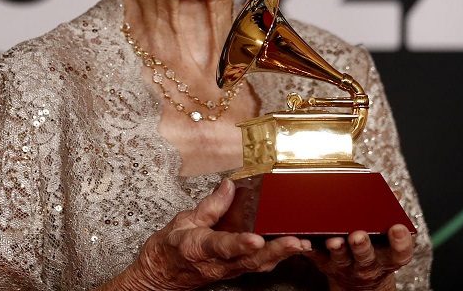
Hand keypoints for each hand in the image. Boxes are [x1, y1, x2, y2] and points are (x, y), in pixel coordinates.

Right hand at [104, 178, 308, 290]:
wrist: (159, 276)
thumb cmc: (169, 249)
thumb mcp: (182, 221)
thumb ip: (209, 205)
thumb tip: (229, 186)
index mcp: (199, 248)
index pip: (221, 246)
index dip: (239, 243)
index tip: (255, 239)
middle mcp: (216, 264)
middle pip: (249, 260)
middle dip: (275, 251)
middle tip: (296, 242)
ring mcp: (227, 271)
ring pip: (257, 266)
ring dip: (280, 256)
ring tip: (302, 244)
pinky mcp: (234, 272)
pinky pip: (257, 267)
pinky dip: (276, 259)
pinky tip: (292, 249)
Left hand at [303, 224, 413, 290]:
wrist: (358, 279)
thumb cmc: (374, 248)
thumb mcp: (387, 238)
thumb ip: (389, 215)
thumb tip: (394, 193)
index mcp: (387, 255)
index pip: (400, 252)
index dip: (400, 241)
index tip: (398, 228)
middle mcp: (368, 263)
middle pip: (366, 256)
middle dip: (361, 246)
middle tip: (358, 235)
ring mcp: (345, 265)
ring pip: (341, 258)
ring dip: (336, 248)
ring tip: (333, 240)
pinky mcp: (324, 263)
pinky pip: (315, 255)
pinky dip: (308, 247)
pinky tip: (302, 240)